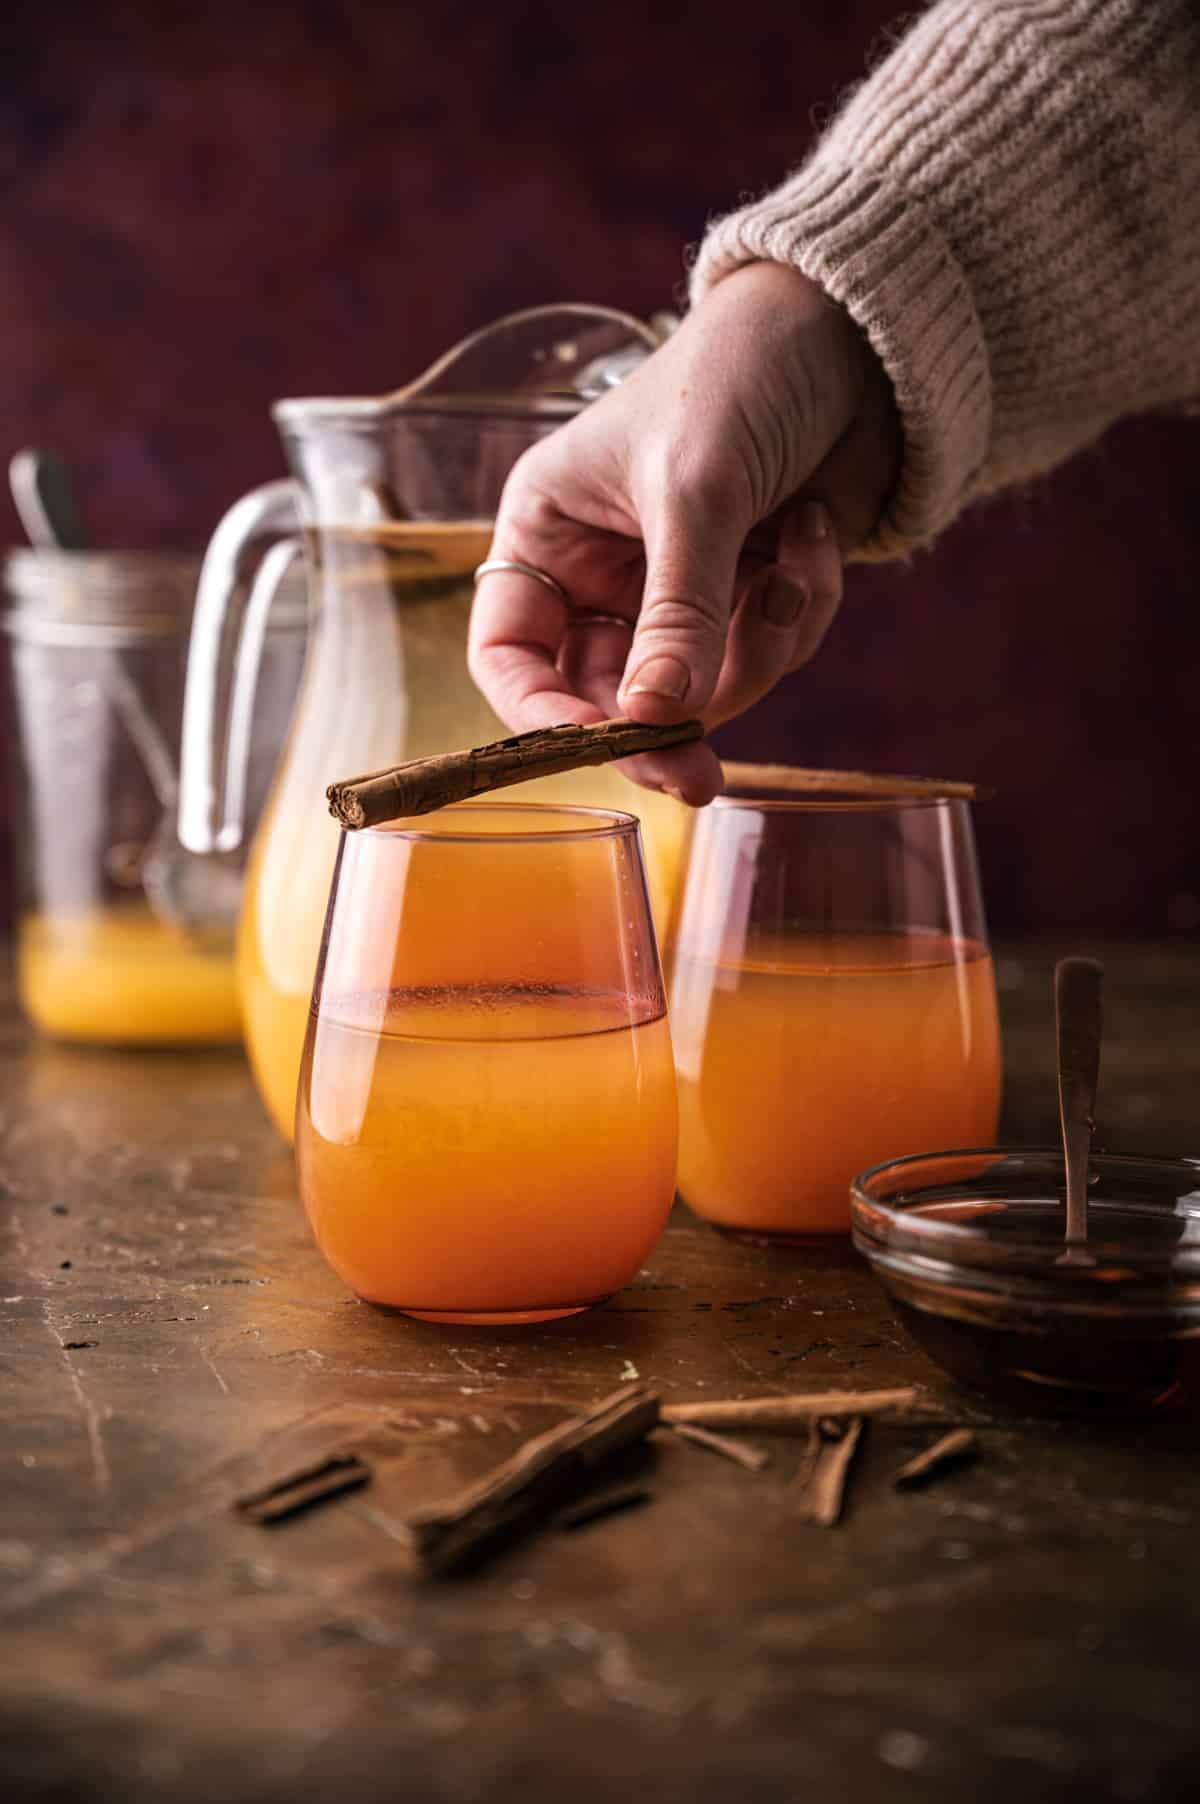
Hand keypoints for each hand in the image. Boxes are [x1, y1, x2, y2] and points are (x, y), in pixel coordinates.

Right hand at [468, 261, 900, 802]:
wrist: (856, 332)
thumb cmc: (740, 374)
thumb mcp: (697, 490)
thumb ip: (678, 611)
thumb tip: (655, 717)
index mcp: (549, 531)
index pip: (509, 653)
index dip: (540, 714)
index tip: (598, 747)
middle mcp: (602, 571)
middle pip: (608, 697)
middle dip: (668, 722)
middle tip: (705, 776)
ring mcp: (679, 589)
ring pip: (700, 690)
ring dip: (758, 649)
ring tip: (793, 575)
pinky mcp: (749, 595)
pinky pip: (766, 655)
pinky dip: (801, 611)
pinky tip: (815, 536)